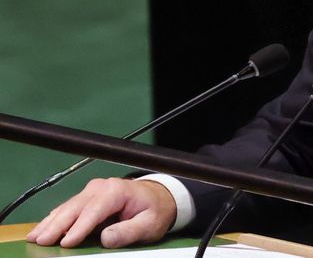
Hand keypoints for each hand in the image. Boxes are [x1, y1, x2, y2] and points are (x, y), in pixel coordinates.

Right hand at [25, 178, 176, 247]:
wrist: (158, 197)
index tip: (66, 242)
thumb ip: (129, 231)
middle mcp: (102, 188)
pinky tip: (43, 228)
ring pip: (67, 207)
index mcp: (117, 191)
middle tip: (41, 241)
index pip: (94, 211)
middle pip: (75, 208)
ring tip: (35, 236)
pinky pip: (68, 208)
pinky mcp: (87, 197)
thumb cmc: (154, 211)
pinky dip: (55, 218)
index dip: (79, 227)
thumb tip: (106, 238)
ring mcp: (92, 191)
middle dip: (57, 225)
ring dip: (50, 222)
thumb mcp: (149, 224)